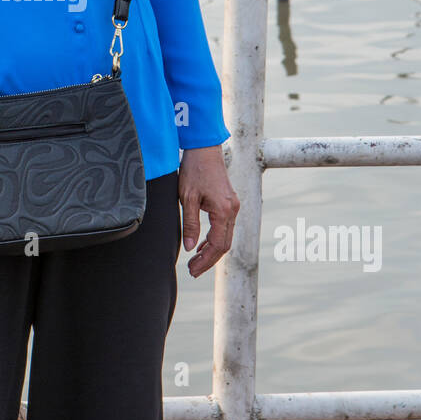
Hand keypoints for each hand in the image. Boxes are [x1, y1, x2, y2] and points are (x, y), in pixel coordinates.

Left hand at [177, 145, 239, 278]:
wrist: (204, 148)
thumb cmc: (194, 170)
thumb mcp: (187, 198)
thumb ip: (190, 224)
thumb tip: (190, 248)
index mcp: (224, 211)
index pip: (218, 245)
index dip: (205, 260)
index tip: (192, 270)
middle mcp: (233, 210)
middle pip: (224, 244)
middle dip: (209, 260)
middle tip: (192, 271)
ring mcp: (233, 206)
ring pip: (225, 237)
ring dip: (211, 251)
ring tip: (195, 261)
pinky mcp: (229, 202)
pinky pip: (224, 227)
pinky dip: (214, 239)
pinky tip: (201, 245)